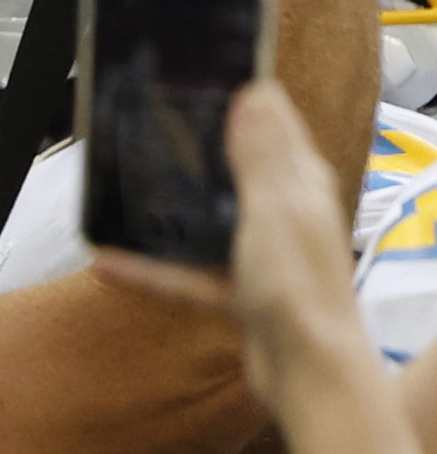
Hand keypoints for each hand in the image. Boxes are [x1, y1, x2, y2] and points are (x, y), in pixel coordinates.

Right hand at [97, 80, 364, 395]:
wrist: (308, 373)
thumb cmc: (302, 290)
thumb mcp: (277, 210)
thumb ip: (264, 156)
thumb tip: (257, 93)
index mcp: (303, 188)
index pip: (278, 128)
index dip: (247, 102)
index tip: (207, 80)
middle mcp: (289, 217)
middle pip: (241, 172)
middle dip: (204, 151)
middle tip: (155, 129)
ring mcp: (266, 257)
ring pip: (213, 222)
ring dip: (175, 210)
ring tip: (130, 189)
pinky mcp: (244, 295)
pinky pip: (190, 274)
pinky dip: (155, 268)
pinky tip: (111, 262)